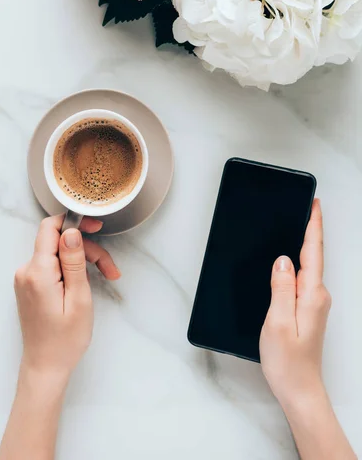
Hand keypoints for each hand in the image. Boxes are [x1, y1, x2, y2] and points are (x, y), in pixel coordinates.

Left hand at [14, 215, 119, 380]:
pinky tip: (86, 282)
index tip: (96, 226)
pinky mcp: (31, 285)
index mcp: (38, 272)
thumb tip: (71, 232)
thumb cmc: (65, 339)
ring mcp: (27, 279)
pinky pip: (52, 266)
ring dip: (83, 261)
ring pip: (58, 254)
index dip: (74, 221)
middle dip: (87, 249)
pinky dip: (71, 269)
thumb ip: (74, 262)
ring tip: (106, 277)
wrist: (46, 367)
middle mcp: (27, 271)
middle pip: (59, 242)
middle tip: (110, 268)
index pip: (49, 228)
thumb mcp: (79, 298)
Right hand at [260, 199, 330, 407]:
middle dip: (309, 230)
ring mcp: (314, 304)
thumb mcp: (276, 322)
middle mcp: (317, 296)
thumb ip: (281, 288)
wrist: (299, 390)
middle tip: (303, 208)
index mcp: (312, 295)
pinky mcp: (307, 310)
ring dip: (302, 246)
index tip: (314, 204)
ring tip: (294, 226)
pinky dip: (296, 264)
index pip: (313, 252)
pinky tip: (287, 261)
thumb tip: (283, 260)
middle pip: (313, 256)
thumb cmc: (287, 362)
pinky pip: (302, 280)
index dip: (313, 226)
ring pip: (307, 267)